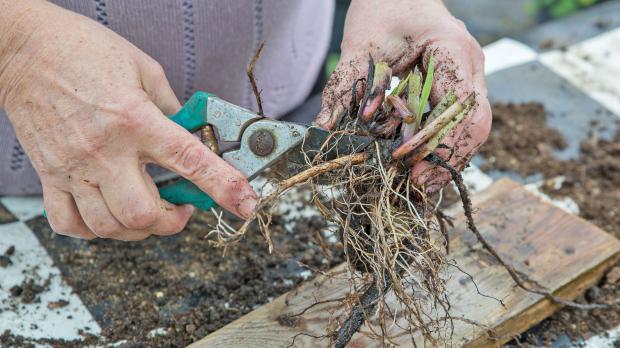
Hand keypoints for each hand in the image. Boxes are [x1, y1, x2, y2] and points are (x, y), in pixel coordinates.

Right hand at [0, 1, 256, 239]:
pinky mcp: (50, 175)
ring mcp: (74, 167)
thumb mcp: (144, 69)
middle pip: (144, 215)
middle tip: (182, 210)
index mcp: (136, 120)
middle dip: (173, 222)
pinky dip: (94, 230)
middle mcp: (105, 151)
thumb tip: (192, 134)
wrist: (22, 49)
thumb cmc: (84, 51)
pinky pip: (70, 223)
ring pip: (109, 227)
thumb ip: (172, 107)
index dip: (223, 187)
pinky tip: (109, 214)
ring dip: (139, 229)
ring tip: (150, 212)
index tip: (246, 204)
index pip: (189, 161)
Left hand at [316, 0, 490, 192]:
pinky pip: (458, 123)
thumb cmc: (383, 8)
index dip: (435, 141)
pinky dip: (440, 145)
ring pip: (471, 128)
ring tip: (419, 184)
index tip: (405, 163)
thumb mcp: (360, 44)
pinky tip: (420, 164)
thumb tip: (324, 130)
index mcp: (452, 50)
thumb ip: (345, 86)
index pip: (457, 107)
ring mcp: (471, 76)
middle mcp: (471, 65)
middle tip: (417, 186)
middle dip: (447, 159)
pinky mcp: (459, 86)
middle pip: (474, 124)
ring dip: (446, 158)